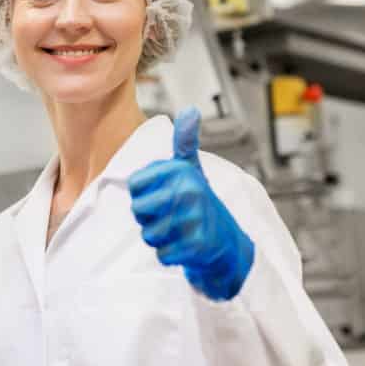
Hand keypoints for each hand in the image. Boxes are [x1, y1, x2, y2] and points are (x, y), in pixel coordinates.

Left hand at [128, 107, 253, 299]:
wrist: (229, 244)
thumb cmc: (202, 204)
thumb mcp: (193, 170)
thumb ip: (185, 143)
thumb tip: (191, 110)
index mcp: (182, 171)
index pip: (135, 184)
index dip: (143, 194)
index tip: (162, 195)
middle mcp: (190, 191)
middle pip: (138, 210)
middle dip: (148, 218)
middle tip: (169, 216)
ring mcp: (195, 219)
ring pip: (148, 234)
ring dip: (160, 237)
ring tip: (179, 231)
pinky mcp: (198, 246)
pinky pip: (162, 254)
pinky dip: (170, 255)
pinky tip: (185, 247)